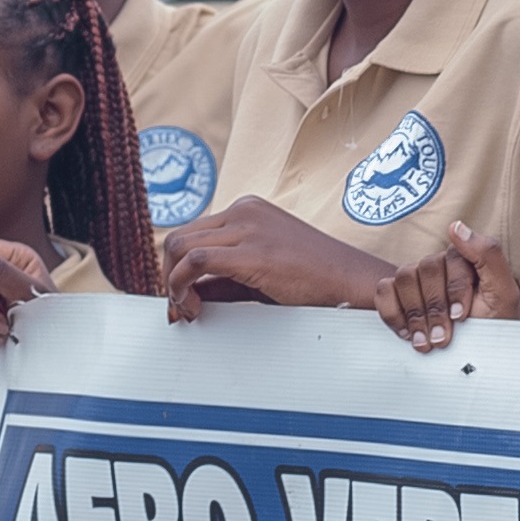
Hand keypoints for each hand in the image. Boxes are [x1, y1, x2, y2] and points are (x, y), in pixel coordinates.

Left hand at [155, 194, 395, 322]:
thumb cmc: (314, 280)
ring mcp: (248, 226)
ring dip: (173, 282)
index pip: (192, 233)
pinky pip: (196, 260)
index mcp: (247, 210)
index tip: (181, 298)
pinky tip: (194, 307)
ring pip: (180, 246)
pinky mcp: (253, 250)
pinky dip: (182, 284)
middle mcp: (244, 211)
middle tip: (179, 308)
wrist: (350, 282)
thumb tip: (187, 293)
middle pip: (179, 237)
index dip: (176, 268)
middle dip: (169, 275)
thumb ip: (222, 278)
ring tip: (188, 310)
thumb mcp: (260, 272)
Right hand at [376, 220, 518, 351]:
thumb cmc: (491, 324)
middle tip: (442, 337)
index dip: (455, 290)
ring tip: (426, 341)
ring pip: (404, 278)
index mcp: (463, 259)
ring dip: (415, 314)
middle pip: (425, 269)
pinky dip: (393, 313)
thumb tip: (456, 226)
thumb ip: (488, 254)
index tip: (460, 317)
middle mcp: (438, 265)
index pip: (451, 260)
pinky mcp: (396, 294)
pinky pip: (384, 290)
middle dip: (435, 308)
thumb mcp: (503, 293)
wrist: (474, 352)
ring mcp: (416, 278)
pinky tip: (407, 332)